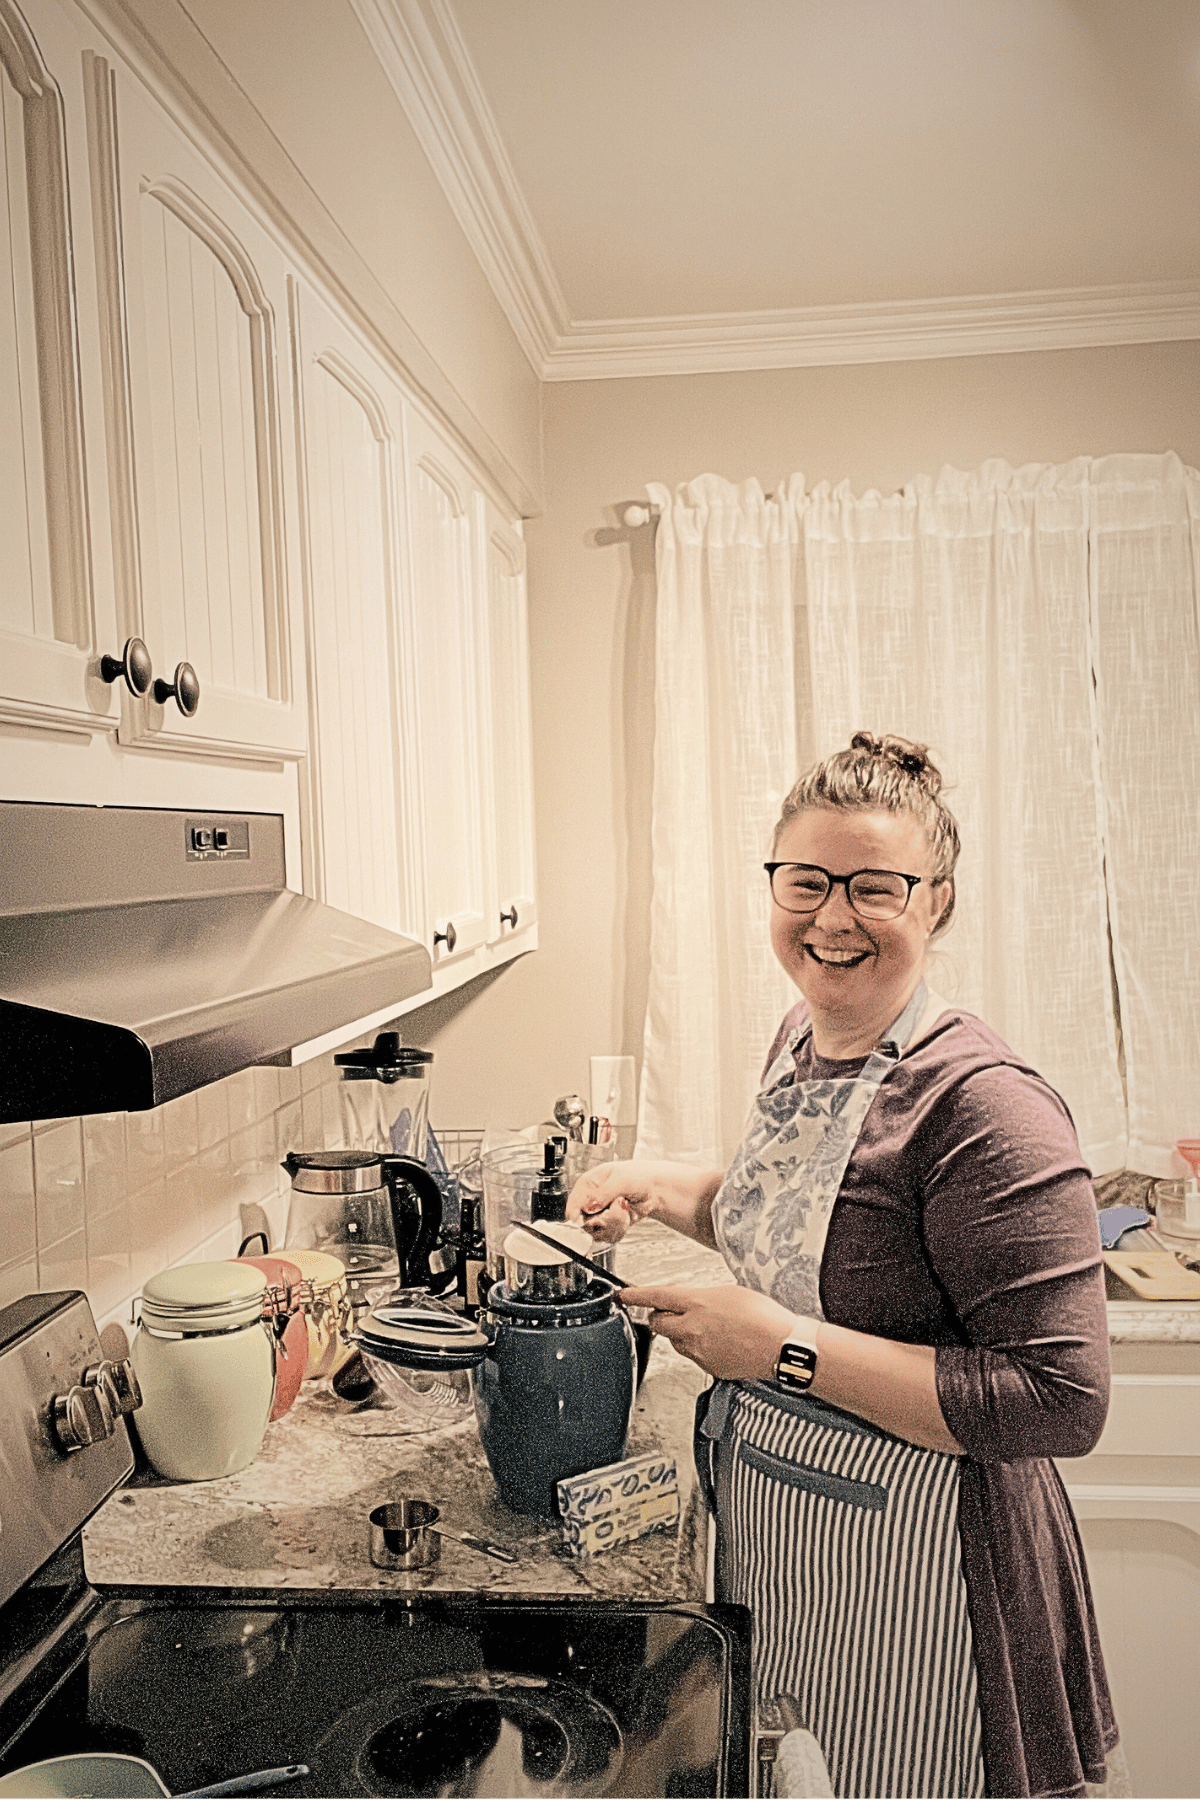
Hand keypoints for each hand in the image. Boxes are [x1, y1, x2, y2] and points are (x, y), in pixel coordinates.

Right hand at [566, 1160, 724, 1248]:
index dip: (580, 1215)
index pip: (573, 1203)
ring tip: (627, 1210)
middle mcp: (594, 1196)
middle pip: (583, 1220)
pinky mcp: (613, 1222)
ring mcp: (603, 1210)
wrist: (667, 1189)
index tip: (593, 1218)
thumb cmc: (646, 1176)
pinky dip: (618, 1230)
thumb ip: (602, 1193)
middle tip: (619, 1210)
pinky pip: (607, 1235)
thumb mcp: (623, 1179)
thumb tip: (588, 1206)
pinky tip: (629, 1217)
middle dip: (602, 1219)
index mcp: (590, 1181)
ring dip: (613, 1225)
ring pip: (595, 1230)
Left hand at [619, 1283, 800, 1381]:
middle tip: (677, 1313)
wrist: (781, 1345)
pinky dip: (701, 1349)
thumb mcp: (729, 1293)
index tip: (622, 1294)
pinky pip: (694, 1356)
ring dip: (684, 1334)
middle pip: (659, 1323)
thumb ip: (702, 1298)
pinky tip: (723, 1343)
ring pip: (676, 1341)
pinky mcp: (707, 1368)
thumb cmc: (763, 1316)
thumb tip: (691, 1304)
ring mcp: (698, 1351)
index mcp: (697, 1303)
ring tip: (713, 1328)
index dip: (635, 1295)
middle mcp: (692, 1328)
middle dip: (662, 1317)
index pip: (656, 1297)